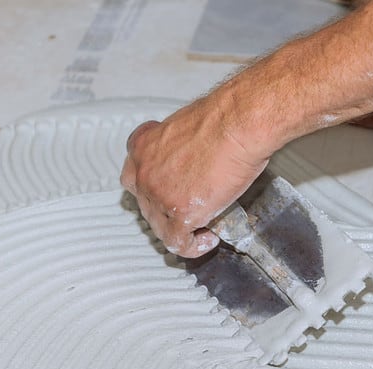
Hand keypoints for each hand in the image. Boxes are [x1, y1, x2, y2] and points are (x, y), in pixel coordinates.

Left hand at [120, 99, 269, 257]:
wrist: (239, 124)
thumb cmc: (225, 118)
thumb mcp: (186, 126)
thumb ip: (178, 148)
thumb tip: (190, 161)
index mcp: (143, 145)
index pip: (134, 173)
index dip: (151, 184)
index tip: (167, 188)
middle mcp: (144, 171)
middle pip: (144, 202)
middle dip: (165, 209)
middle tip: (188, 209)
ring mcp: (158, 194)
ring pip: (158, 225)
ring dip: (178, 229)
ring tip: (201, 228)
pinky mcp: (179, 213)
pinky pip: (178, 242)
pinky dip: (192, 246)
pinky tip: (208, 239)